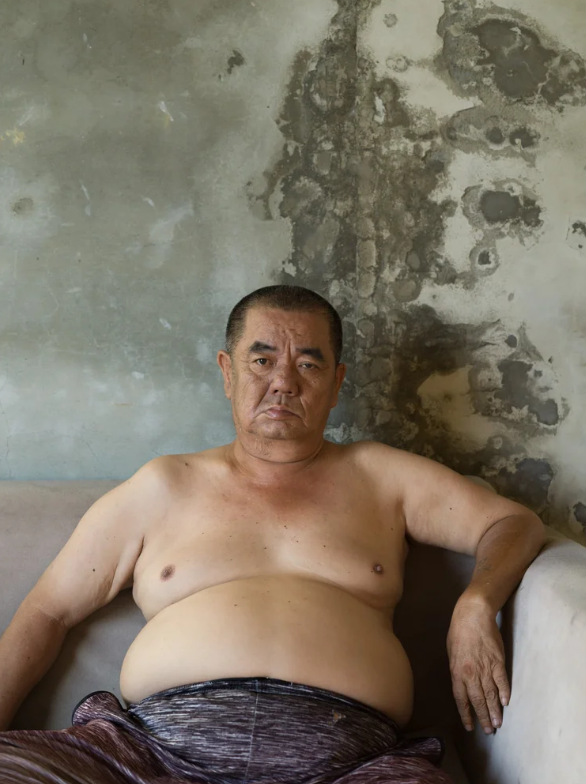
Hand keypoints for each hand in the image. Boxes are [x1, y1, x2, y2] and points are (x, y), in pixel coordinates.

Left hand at [446, 598, 510, 734]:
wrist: (473, 615)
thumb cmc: (458, 632)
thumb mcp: (451, 652)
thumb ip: (457, 670)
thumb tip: (462, 684)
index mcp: (457, 672)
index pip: (461, 699)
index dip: (466, 714)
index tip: (470, 726)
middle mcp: (471, 674)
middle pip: (478, 701)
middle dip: (483, 717)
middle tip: (488, 730)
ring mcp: (485, 668)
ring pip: (491, 695)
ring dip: (495, 710)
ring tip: (498, 723)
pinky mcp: (498, 662)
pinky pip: (502, 681)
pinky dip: (505, 693)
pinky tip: (506, 703)